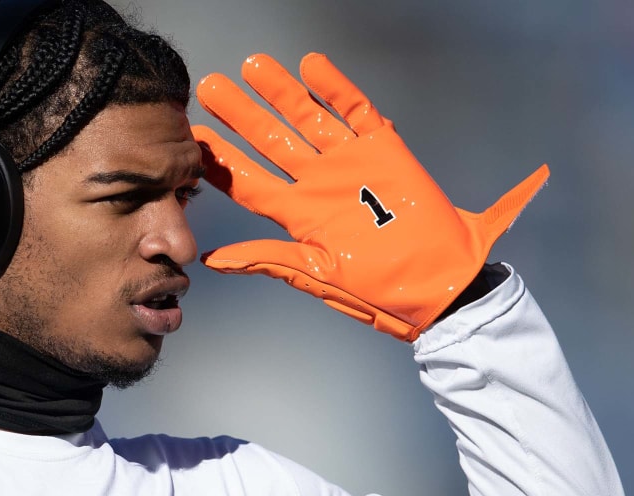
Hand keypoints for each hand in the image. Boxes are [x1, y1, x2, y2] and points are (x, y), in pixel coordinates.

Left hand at [193, 52, 548, 340]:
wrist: (439, 285)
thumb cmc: (381, 289)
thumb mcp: (317, 275)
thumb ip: (266, 259)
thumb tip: (211, 261)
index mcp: (302, 216)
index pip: (251, 182)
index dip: (222, 161)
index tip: (194, 140)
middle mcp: (321, 185)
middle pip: (272, 142)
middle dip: (242, 114)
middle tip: (212, 87)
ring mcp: (351, 164)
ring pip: (308, 119)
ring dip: (281, 93)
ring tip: (252, 66)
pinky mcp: (386, 151)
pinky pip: (356, 112)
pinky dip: (335, 88)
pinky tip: (311, 66)